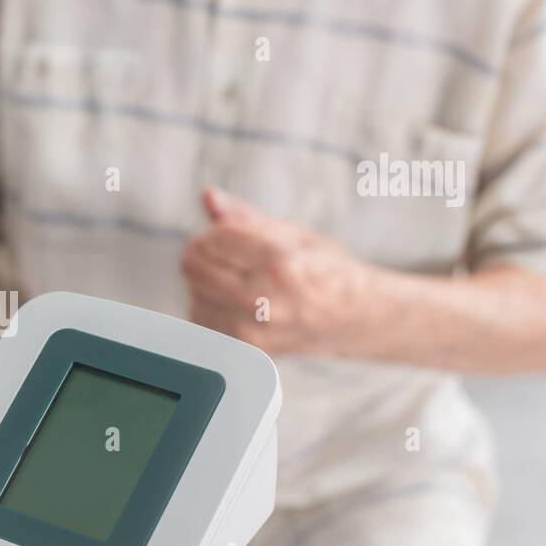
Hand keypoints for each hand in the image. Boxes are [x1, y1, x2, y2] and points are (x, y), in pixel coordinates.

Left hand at [182, 188, 376, 355]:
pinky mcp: (246, 350)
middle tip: (221, 251)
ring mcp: (254, 330)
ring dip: (203, 280)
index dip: (216, 230)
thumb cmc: (323, 270)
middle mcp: (265, 300)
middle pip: (194, 266)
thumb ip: (245, 216)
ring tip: (233, 277)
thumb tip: (207, 195)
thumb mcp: (293, 233)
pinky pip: (201, 320)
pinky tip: (231, 301)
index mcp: (281, 264)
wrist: (352, 320)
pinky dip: (207, 306)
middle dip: (201, 251)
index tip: (227, 232)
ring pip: (194, 293)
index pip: (217, 238)